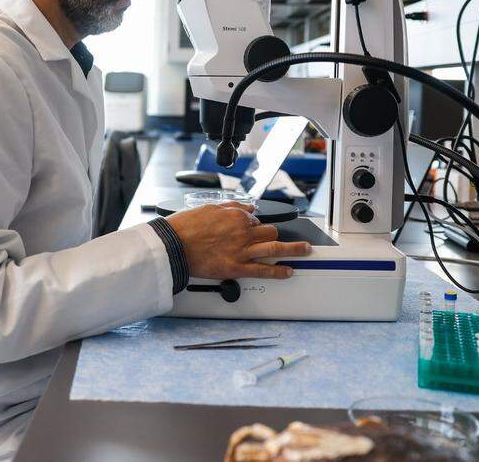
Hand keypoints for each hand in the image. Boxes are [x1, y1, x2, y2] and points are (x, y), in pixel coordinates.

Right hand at [166, 201, 310, 279]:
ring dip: (295, 249)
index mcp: (236, 216)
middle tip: (274, 239)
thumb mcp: (209, 208)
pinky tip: (289, 271)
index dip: (254, 225)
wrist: (173, 245)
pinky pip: (263, 270)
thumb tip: (247, 207)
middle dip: (272, 235)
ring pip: (275, 248)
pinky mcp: (237, 268)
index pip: (255, 219)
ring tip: (306, 250)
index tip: (253, 229)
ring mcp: (242, 251)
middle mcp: (243, 232)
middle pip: (269, 232)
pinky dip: (279, 271)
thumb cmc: (185, 227)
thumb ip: (231, 208)